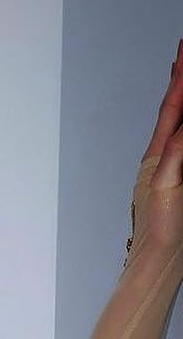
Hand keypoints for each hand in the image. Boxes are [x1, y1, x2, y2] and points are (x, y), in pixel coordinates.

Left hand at [131, 38, 182, 257]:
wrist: (158, 261)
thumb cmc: (159, 230)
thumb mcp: (167, 186)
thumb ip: (176, 154)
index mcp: (158, 155)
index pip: (173, 107)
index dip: (180, 78)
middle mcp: (162, 157)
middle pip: (175, 110)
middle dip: (181, 80)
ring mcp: (171, 168)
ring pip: (180, 125)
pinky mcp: (179, 180)